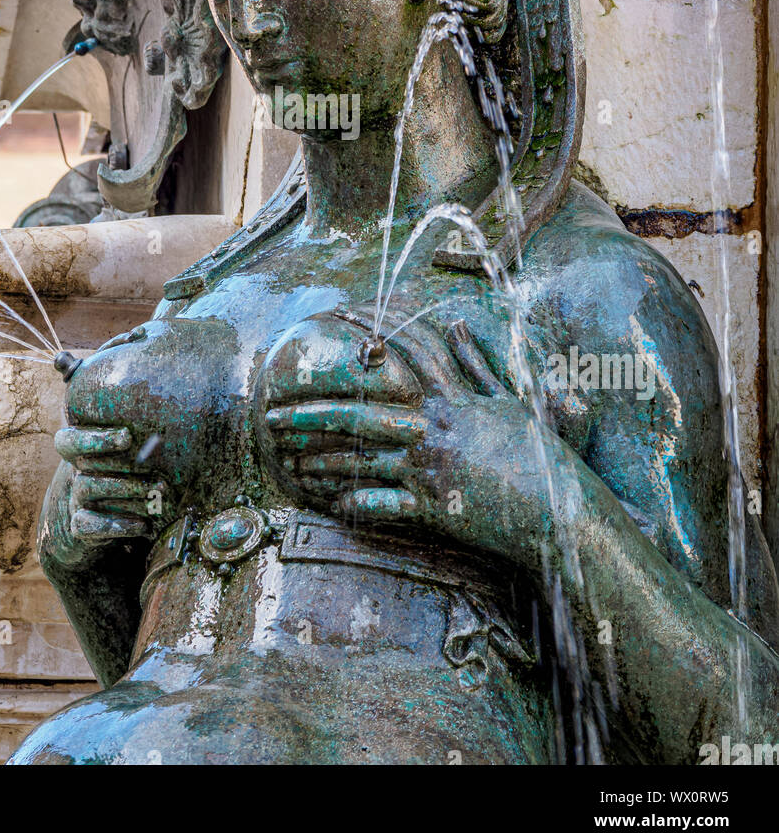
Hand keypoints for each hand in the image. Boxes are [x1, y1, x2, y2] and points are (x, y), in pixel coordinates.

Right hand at [54, 425, 167, 545]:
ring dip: (127, 489)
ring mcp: (76, 500)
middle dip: (119, 463)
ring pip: (89, 488)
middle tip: (151, 463)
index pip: (69, 440)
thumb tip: (174, 417)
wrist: (103, 520)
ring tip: (159, 489)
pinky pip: (90, 526)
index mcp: (83, 452)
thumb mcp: (131, 455)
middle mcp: (76, 473)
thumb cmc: (128, 474)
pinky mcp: (81, 526)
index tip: (127, 437)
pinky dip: (119, 525)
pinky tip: (144, 524)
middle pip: (84, 463)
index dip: (96, 438)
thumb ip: (142, 439)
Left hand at [255, 308, 576, 567]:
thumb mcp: (509, 404)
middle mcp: (436, 429)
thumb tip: (456, 326)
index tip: (333, 320)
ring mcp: (431, 470)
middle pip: (359, 413)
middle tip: (271, 414)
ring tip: (290, 461)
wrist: (562, 512)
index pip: (401, 357)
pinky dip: (354, 505)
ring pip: (360, 461)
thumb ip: (477, 365)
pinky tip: (330, 504)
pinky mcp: (433, 508)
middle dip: (310, 412)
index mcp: (453, 400)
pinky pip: (381, 506)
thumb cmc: (539, 457)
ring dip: (320, 460)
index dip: (365, 333)